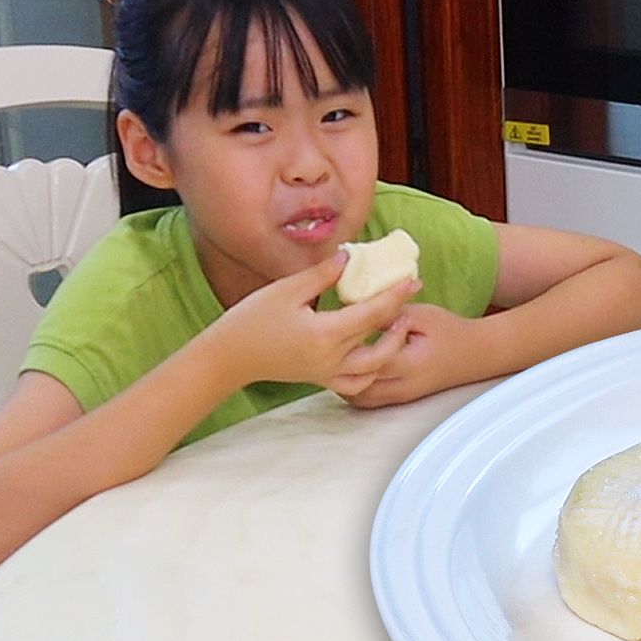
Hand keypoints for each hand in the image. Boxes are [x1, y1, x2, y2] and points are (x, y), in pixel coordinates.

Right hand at [206, 253, 417, 391]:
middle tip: (411, 293)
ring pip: (375, 365)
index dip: (396, 295)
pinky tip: (376, 353)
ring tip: (399, 323)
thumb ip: (322, 275)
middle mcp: (332, 358)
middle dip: (400, 313)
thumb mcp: (286, 290)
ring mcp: (327, 373)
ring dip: (393, 345)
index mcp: (325, 334)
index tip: (412, 280)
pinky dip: (372, 371)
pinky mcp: (321, 379)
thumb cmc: (250, 321)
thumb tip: (349, 257)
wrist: (228, 357)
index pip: (373, 313)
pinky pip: (357, 383)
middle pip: (378, 336)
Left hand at [340, 301, 475, 407]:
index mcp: (411, 363)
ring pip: (359, 398)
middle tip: (329, 347)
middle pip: (358, 384)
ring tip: (337, 360)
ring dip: (345, 381)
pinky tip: (350, 371)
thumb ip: (389, 314)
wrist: (476, 353)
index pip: (370, 358)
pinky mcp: (401, 400)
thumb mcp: (422, 314)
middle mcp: (405, 386)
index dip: (351, 344)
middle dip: (341, 368)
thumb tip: (355, 312)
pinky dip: (355, 388)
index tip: (341, 328)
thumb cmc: (450, 331)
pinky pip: (368, 401)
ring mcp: (402, 397)